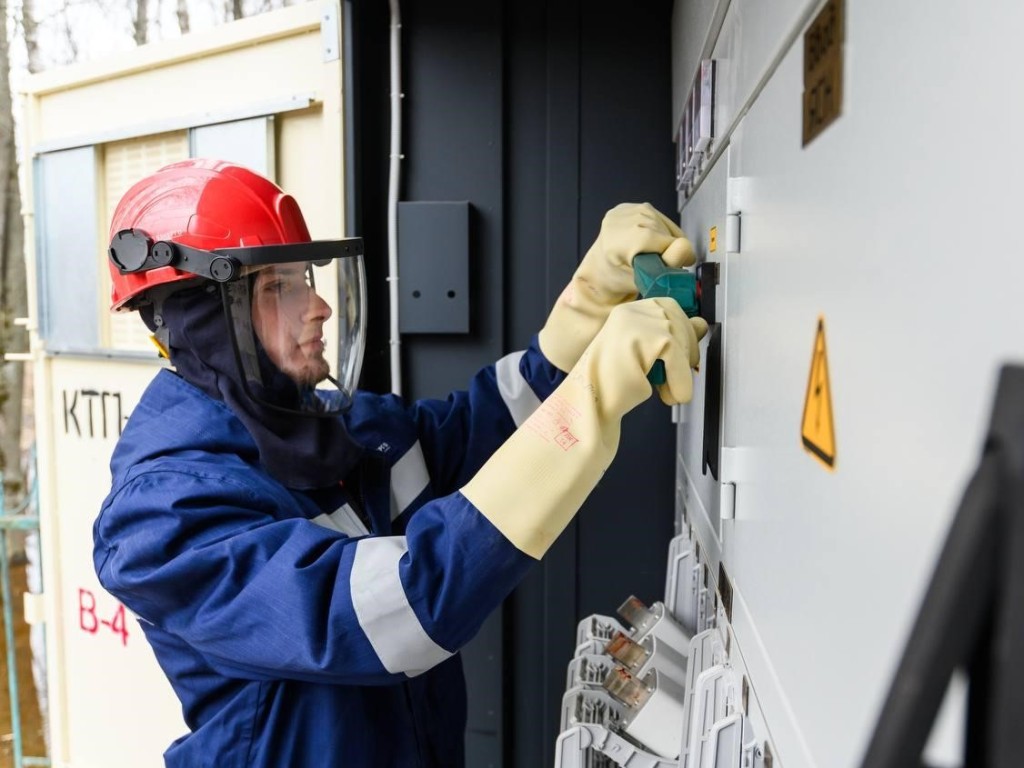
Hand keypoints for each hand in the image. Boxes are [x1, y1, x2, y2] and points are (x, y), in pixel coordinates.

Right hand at [462, 297, 706, 559]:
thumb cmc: (607, 389)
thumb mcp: (644, 357)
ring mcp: (635, 323)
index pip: (669, 306)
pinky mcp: (644, 339)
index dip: (682, 332)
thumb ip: (671, 338)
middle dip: (686, 350)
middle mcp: (629, 312)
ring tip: (668, 391)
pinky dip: (680, 380)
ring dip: (682, 370)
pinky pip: (677, 355)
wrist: (586, 407)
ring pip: (681, 337)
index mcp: (626, 312)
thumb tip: (701, 325)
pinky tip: (669, 395)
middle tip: (675, 379)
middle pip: (678, 317)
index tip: (683, 358)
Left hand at [538, 203, 695, 371]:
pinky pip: (662, 218)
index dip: (671, 255)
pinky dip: (663, 233)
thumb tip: (686, 250)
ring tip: (650, 254)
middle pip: (665, 233)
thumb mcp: (642, 281)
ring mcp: (626, 210)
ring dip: (666, 242)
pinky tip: (649, 243)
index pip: (658, 240)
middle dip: (668, 250)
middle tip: (655, 264)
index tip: (668, 268)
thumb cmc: (617, 279)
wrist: (600, 269)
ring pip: (666, 226)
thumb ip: (665, 266)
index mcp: (616, 241)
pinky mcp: (634, 205)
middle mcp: (620, 220)